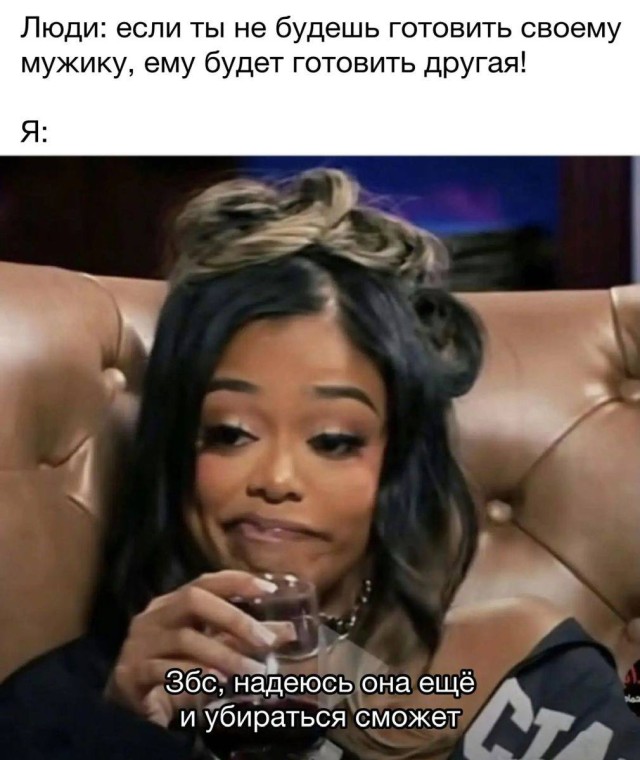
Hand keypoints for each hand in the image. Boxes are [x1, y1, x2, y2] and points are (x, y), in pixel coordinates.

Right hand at [104, 570, 282, 726]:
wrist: (131, 710)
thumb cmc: (175, 672)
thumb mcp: (211, 651)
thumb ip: (243, 640)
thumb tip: (288, 632)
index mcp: (171, 603)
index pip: (205, 581)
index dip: (237, 580)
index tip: (268, 588)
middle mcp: (153, 617)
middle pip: (193, 600)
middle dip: (234, 618)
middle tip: (265, 640)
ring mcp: (139, 643)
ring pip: (186, 639)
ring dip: (225, 655)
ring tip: (253, 670)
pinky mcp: (132, 673)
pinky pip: (168, 670)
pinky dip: (198, 675)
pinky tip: (219, 683)